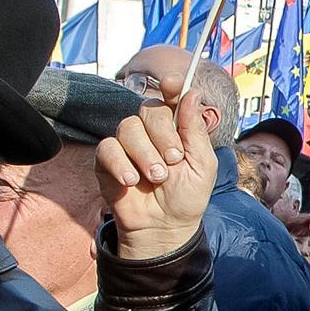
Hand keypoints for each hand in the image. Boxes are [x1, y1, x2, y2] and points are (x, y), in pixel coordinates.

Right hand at [96, 89, 217, 261]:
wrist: (164, 227)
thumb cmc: (187, 196)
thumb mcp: (202, 164)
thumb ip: (196, 130)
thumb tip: (191, 93)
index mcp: (177, 129)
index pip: (172, 98)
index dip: (172, 87)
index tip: (173, 83)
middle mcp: (151, 131)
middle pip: (150, 111)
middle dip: (164, 136)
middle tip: (173, 161)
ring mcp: (127, 144)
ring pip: (128, 127)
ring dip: (145, 154)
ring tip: (156, 177)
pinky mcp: (107, 159)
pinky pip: (108, 148)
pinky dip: (121, 163)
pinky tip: (132, 181)